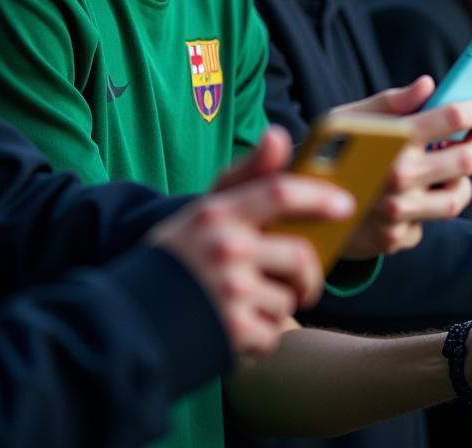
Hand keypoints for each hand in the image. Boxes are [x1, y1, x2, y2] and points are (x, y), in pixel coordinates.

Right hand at [150, 127, 353, 356]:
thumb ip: (248, 175)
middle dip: (309, 274)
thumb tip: (279, 134)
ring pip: (288, 299)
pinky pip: (274, 333)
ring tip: (249, 305)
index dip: (318, 197)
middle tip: (305, 282)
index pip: (278, 192)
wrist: (126, 318)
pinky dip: (263, 336)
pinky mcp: (230, 332)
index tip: (345, 204)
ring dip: (279, 307)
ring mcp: (228, 292)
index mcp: (218, 214)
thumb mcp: (207, 210)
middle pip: (299, 256)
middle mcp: (225, 249)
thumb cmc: (180, 256)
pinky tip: (239, 329)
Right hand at [333, 76, 471, 256]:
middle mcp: (399, 177)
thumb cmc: (326, 152)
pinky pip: (429, 221)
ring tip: (450, 166)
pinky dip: (428, 206)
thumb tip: (429, 85)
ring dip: (461, 180)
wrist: (292, 210)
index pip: (453, 117)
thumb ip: (393, 101)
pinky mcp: (396, 239)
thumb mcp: (349, 117)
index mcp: (391, 140)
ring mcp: (399, 213)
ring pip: (457, 197)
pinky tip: (413, 194)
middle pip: (468, 159)